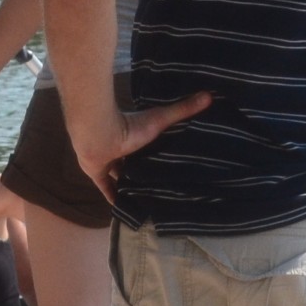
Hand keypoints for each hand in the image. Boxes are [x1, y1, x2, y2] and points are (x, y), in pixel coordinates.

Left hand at [70, 92, 212, 199]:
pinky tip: (124, 210)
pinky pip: (106, 189)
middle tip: (158, 186)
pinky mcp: (96, 173)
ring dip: (128, 185)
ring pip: (118, 176)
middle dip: (141, 172)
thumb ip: (182, 109)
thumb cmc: (129, 125)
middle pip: (132, 162)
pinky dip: (114, 198)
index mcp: (133, 135)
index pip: (145, 147)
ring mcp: (106, 160)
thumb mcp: (160, 119)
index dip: (153, 154)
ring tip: (144, 200)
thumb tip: (210, 95)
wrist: (98, 133)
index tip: (167, 163)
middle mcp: (119, 148)